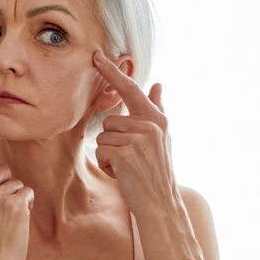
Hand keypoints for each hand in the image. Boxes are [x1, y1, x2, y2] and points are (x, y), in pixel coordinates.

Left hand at [91, 51, 177, 208]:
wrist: (161, 204)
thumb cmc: (158, 171)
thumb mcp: (163, 138)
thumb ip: (158, 109)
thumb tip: (158, 84)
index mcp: (157, 118)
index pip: (130, 89)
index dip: (112, 72)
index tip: (96, 56)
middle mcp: (150, 125)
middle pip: (110, 120)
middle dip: (113, 141)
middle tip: (132, 159)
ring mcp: (138, 139)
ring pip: (103, 137)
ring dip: (109, 155)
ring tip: (128, 167)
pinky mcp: (125, 154)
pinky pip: (101, 151)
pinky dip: (107, 166)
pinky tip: (123, 175)